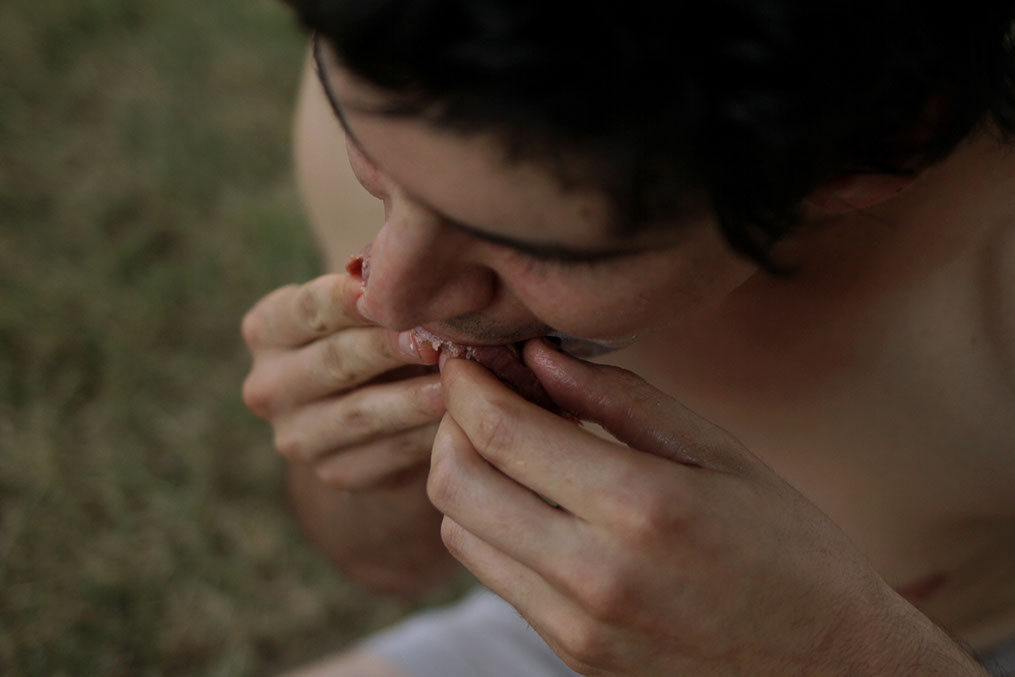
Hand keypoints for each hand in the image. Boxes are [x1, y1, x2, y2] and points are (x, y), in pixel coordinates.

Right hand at [242, 273, 443, 489]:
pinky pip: (386, 454)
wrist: (372, 415)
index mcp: (267, 330)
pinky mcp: (334, 473)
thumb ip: (381, 289)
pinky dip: (425, 436)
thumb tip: (425, 271)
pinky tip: (459, 420)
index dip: (353, 300)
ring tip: (459, 382)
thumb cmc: (376, 334)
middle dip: (391, 347)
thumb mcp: (366, 307)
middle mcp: (268, 386)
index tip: (397, 290)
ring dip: (415, 397)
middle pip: (335, 361)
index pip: (308, 309)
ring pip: (362, 413)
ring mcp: (297, 436)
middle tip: (438, 339)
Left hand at [428, 340, 984, 675]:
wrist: (828, 671)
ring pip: (461, 533)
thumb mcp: (719, 453)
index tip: (467, 357)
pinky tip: (536, 500)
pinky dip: (492, 526)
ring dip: (466, 477)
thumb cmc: (791, 549)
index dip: (466, 385)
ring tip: (510, 445)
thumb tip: (538, 359)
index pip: (500, 434)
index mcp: (641, 507)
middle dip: (451, 426)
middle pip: (457, 485)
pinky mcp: (573, 654)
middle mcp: (594, 574)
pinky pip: (496, 577)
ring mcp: (576, 626)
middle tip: (483, 396)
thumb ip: (620, 399)